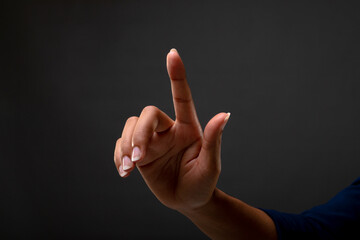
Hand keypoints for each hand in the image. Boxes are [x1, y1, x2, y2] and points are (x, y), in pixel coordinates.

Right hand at [114, 49, 229, 210]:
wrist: (188, 202)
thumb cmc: (203, 183)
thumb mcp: (210, 165)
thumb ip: (214, 140)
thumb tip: (225, 114)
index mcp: (188, 128)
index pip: (182, 97)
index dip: (177, 75)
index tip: (173, 53)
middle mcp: (168, 130)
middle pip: (147, 114)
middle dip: (138, 133)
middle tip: (139, 157)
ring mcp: (152, 141)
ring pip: (130, 126)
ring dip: (126, 145)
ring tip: (130, 166)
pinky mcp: (139, 154)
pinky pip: (121, 145)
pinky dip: (118, 156)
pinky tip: (125, 171)